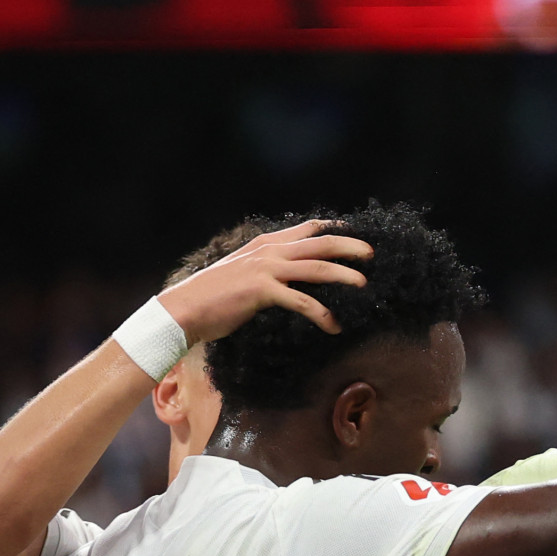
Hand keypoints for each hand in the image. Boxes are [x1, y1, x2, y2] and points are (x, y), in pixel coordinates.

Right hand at [156, 220, 373, 343]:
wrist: (184, 309)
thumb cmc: (213, 296)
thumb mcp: (243, 272)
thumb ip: (268, 268)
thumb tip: (291, 275)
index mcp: (266, 244)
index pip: (307, 229)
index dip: (334, 229)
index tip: (355, 232)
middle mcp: (269, 251)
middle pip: (320, 244)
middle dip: (349, 247)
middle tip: (372, 255)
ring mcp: (266, 269)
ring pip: (317, 268)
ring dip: (345, 276)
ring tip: (364, 286)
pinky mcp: (263, 291)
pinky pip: (302, 302)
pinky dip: (322, 314)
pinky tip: (334, 326)